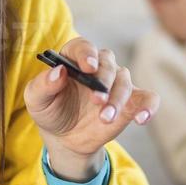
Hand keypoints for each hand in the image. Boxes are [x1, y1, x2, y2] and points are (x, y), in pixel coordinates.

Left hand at [25, 37, 160, 180]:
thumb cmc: (51, 111)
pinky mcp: (131, 102)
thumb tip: (58, 72)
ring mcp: (117, 83)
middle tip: (97, 99)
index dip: (87, 55)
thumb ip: (42, 85)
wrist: (65, 137)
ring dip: (117, 100)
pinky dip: (149, 106)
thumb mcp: (36, 100)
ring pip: (125, 82)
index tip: (87, 68)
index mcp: (74, 58)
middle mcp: (99, 66)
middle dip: (104, 81)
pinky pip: (148, 98)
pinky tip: (142, 118)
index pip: (84, 47)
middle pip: (108, 63)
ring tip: (105, 118)